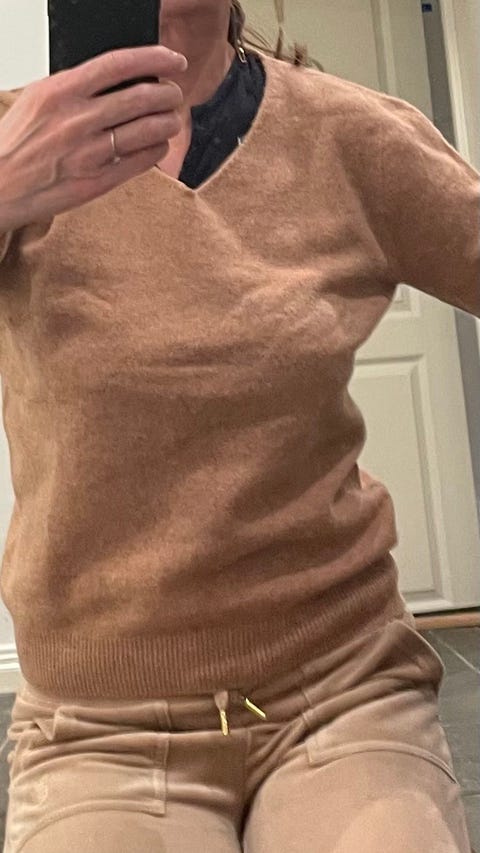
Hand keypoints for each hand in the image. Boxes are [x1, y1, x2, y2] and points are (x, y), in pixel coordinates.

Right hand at [0, 44, 187, 229]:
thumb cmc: (16, 143)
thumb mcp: (39, 100)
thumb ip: (76, 88)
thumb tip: (116, 78)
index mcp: (61, 91)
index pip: (118, 64)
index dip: (154, 59)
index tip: (173, 60)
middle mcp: (77, 120)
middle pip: (141, 98)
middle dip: (168, 94)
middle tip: (174, 95)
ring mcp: (88, 153)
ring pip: (147, 130)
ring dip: (168, 122)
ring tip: (171, 119)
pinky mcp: (96, 182)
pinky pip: (140, 161)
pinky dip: (156, 149)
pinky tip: (158, 144)